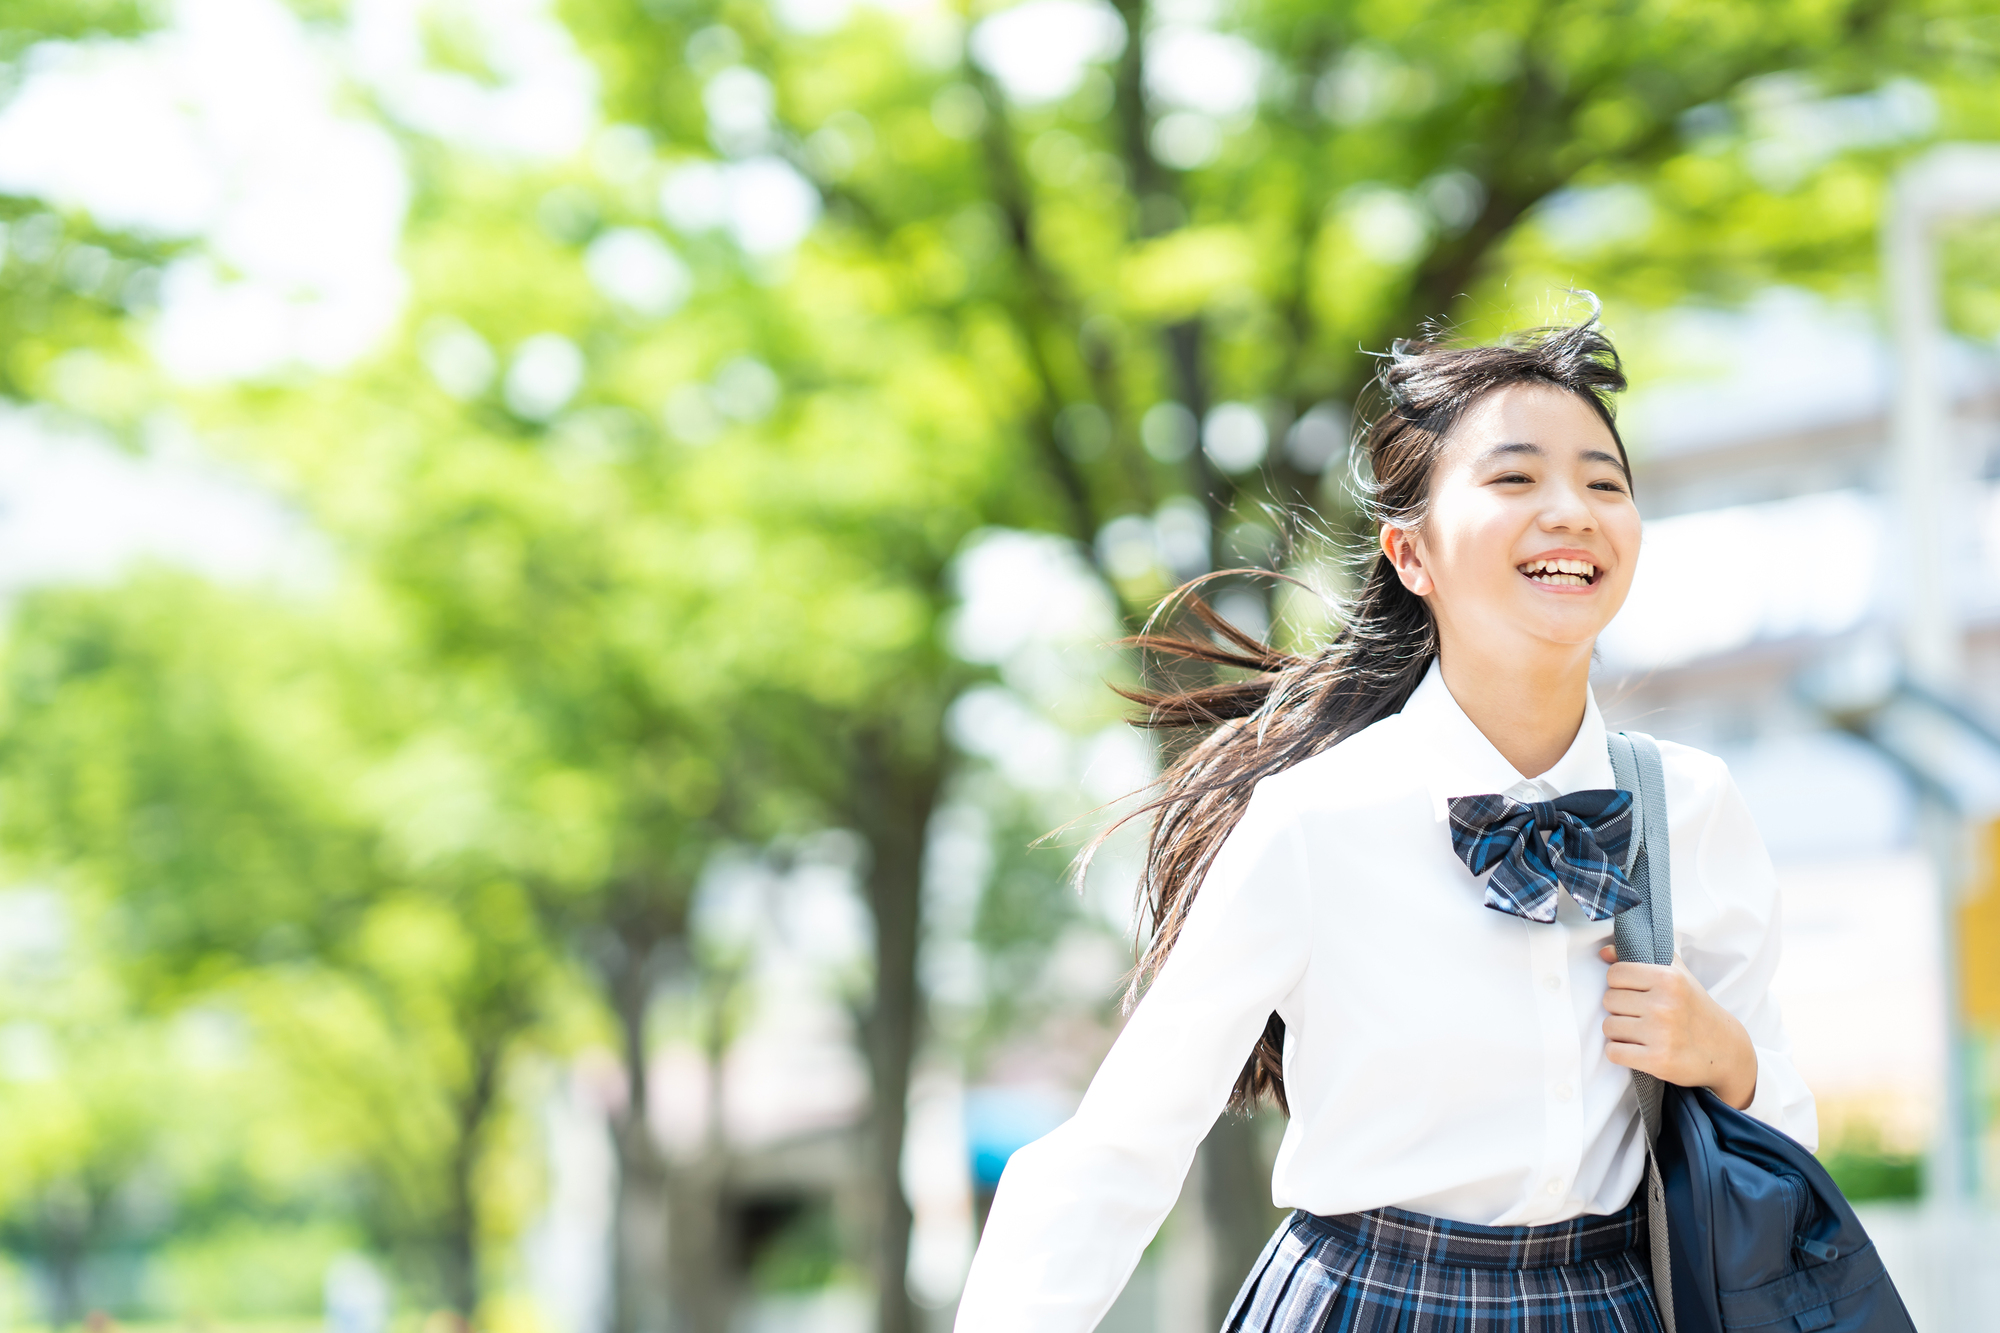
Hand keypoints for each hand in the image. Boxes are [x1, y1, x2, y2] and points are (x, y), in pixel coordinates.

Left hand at [1597, 945, 1757, 1109]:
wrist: (1725, 1050)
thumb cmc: (1695, 1008)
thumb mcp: (1677, 976)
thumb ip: (1642, 956)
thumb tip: (1604, 952)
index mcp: (1669, 979)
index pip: (1614, 974)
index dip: (1620, 985)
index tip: (1635, 993)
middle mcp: (1665, 1005)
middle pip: (1609, 1000)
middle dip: (1620, 1009)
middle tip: (1640, 1015)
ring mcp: (1661, 1034)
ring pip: (1608, 1027)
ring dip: (1619, 1032)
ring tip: (1640, 1033)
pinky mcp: (1657, 1060)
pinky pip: (1613, 1052)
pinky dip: (1619, 1053)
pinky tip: (1637, 1049)